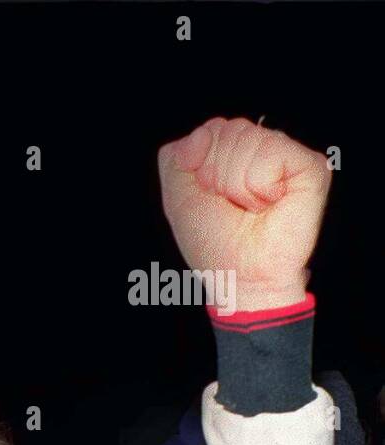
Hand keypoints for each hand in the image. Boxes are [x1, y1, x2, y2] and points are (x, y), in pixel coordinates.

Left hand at [158, 117, 330, 311]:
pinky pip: (272, 152)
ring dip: (236, 183)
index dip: (198, 162)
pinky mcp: (311, 167)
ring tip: (250, 207)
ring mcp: (288, 156)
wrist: (239, 275)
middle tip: (231, 203)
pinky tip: (268, 203)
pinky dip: (259, 185)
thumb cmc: (213, 239)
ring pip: (248, 138)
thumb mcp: (177, 195)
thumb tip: (202, 134)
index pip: (211, 128)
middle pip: (228, 128)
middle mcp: (262, 148)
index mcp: (232, 151)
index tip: (208, 194)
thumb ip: (175, 157)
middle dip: (216, 172)